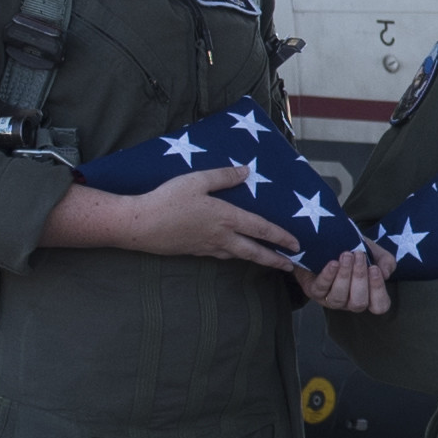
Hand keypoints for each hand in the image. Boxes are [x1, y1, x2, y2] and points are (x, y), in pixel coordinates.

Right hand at [49, 166, 310, 272]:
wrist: (140, 225)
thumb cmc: (168, 199)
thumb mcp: (197, 180)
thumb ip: (223, 176)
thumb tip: (247, 172)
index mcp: (225, 217)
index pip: (261, 229)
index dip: (281, 237)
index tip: (296, 244)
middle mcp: (221, 236)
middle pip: (254, 252)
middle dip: (274, 259)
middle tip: (290, 265)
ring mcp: (207, 247)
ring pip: (238, 255)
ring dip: (256, 259)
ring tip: (268, 260)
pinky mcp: (194, 252)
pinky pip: (222, 255)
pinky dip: (235, 255)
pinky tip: (234, 252)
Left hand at [298, 240, 395, 319]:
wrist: (326, 242)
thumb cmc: (354, 251)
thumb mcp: (374, 251)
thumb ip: (386, 261)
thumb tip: (385, 273)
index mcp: (367, 296)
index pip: (379, 306)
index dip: (378, 291)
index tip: (375, 268)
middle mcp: (349, 302)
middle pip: (358, 303)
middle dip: (360, 278)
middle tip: (359, 255)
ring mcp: (331, 299)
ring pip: (339, 298)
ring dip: (344, 276)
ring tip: (346, 255)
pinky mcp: (314, 291)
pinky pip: (321, 288)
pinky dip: (328, 276)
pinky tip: (333, 263)